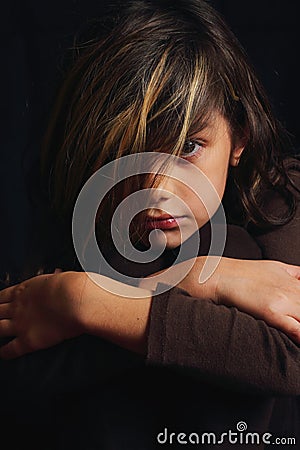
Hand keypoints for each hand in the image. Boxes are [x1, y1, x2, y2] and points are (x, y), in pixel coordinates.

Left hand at [0, 271, 152, 358]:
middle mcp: (18, 306)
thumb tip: (58, 275)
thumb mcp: (60, 277)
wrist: (78, 300)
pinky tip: (2, 354)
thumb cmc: (74, 287)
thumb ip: (53, 280)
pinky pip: (9, 350)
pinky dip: (3, 353)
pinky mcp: (28, 340)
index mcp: (25, 289)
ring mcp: (21, 324)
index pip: (1, 295)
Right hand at [177, 257, 299, 342]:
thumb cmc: (243, 273)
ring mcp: (283, 300)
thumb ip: (295, 274)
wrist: (218, 275)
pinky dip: (299, 334)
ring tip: (299, 327)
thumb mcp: (275, 267)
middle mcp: (292, 289)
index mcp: (294, 280)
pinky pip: (295, 327)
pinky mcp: (271, 310)